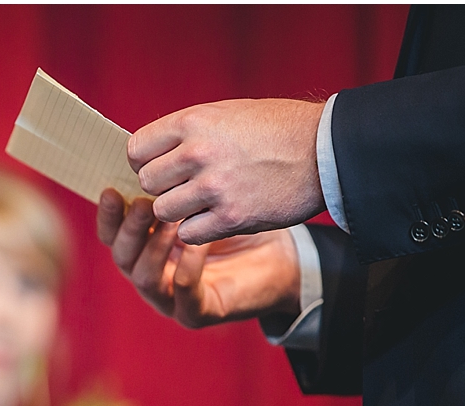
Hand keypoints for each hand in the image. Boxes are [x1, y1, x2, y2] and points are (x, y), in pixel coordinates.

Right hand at [96, 189, 300, 327]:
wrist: (283, 252)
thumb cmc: (241, 215)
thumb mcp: (204, 188)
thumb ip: (172, 177)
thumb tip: (139, 147)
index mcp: (144, 244)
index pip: (111, 232)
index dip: (107, 214)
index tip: (111, 189)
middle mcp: (151, 272)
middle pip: (121, 255)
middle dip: (129, 228)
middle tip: (144, 203)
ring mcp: (170, 297)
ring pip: (143, 277)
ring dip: (154, 246)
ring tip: (173, 220)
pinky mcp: (197, 312)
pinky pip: (182, 293)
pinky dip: (187, 267)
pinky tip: (200, 243)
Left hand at [128, 98, 326, 244]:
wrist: (327, 150)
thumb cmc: (276, 129)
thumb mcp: (226, 114)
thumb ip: (186, 132)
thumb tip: (150, 153)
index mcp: (193, 122)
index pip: (137, 150)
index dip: (145, 162)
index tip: (162, 166)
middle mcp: (199, 153)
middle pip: (148, 183)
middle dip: (162, 188)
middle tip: (185, 187)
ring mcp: (214, 187)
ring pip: (163, 211)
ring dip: (178, 212)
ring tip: (201, 203)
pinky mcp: (231, 218)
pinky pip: (188, 233)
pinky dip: (198, 230)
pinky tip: (215, 218)